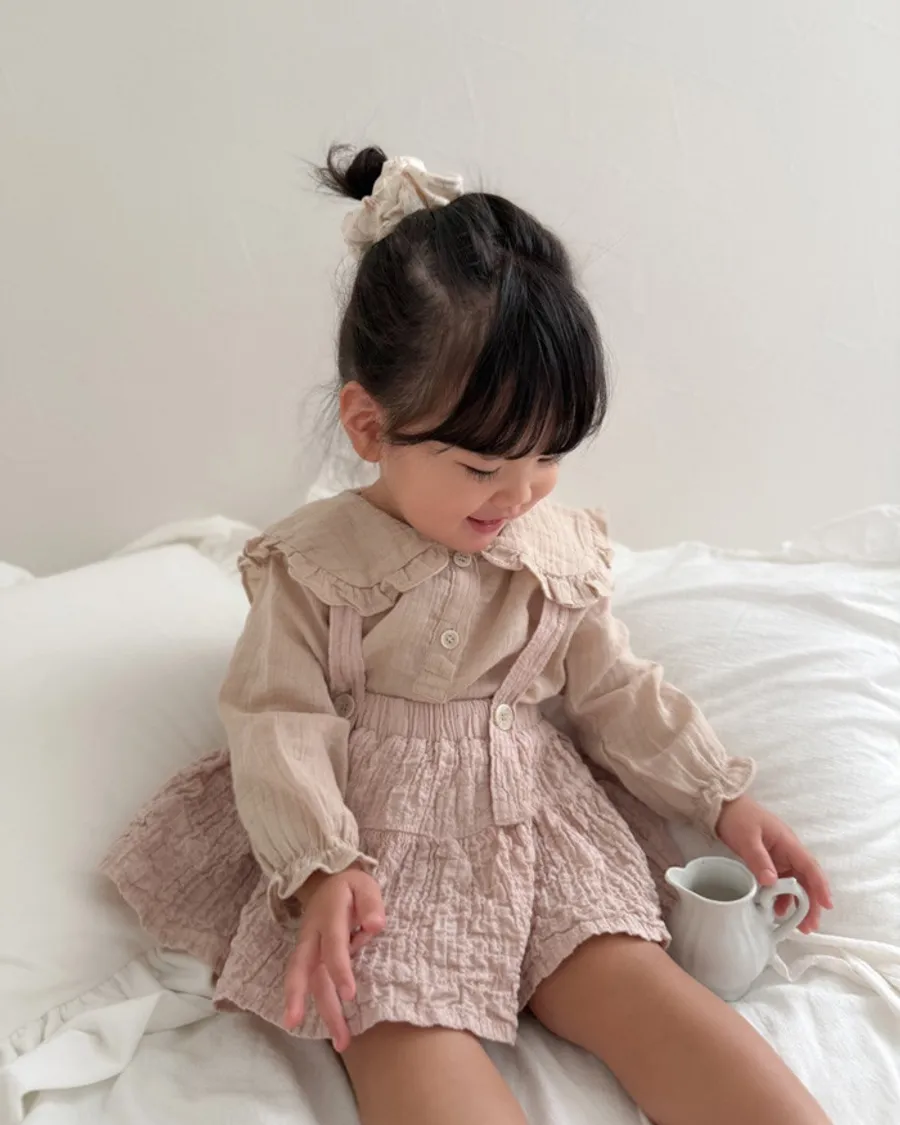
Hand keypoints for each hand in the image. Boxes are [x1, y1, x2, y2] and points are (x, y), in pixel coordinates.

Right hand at [283, 866, 384, 1050]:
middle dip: (304, 998)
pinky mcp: (308, 959)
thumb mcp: (364, 885)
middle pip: (305, 969)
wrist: (323, 882)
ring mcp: (307, 948)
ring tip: (339, 1043)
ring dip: (319, 1012)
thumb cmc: (349, 887)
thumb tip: (375, 925)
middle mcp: (312, 936)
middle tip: (308, 1026)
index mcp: (328, 916)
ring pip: (307, 982)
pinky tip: (332, 1029)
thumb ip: (370, 903)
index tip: (349, 994)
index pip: (333, 945)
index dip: (339, 969)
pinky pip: (309, 984)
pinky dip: (316, 1007)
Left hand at [716, 795, 832, 933]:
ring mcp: (779, 857)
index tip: (827, 905)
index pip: (810, 866)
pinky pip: (780, 882)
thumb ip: (759, 860)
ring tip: (795, 925)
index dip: (820, 886)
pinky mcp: (769, 862)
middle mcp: (788, 851)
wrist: (723, 806)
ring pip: (794, 883)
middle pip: (806, 879)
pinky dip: (781, 897)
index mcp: (788, 843)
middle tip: (808, 926)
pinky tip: (777, 910)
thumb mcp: (747, 838)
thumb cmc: (738, 817)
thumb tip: (772, 883)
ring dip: (797, 903)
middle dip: (810, 903)